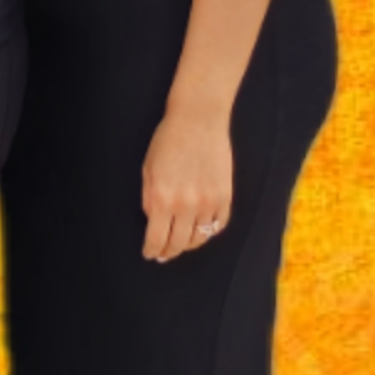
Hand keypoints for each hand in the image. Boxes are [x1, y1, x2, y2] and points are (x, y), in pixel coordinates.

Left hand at [142, 108, 235, 261]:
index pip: (156, 238)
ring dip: (188, 244)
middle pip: (178, 243)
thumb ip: (149, 199)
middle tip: (164, 254)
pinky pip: (218, 225)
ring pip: (200, 238)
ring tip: (181, 243)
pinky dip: (209, 232)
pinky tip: (200, 230)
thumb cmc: (167, 141)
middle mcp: (186, 205)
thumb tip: (153, 222)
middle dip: (168, 252)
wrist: (198, 120)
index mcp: (162, 199)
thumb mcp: (148, 170)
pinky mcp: (225, 196)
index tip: (150, 254)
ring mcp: (209, 202)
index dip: (152, 250)